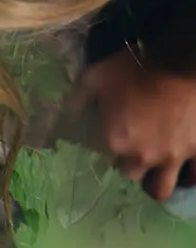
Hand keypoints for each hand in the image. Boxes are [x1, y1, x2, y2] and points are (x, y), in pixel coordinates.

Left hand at [81, 47, 195, 200]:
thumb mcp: (94, 77)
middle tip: (133, 155)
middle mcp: (143, 156)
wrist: (183, 60)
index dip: (104, 153)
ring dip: (156, 182)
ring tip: (156, 174)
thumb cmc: (136, 67)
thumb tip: (65, 116)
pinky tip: (186, 172)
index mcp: (115, 143)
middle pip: (130, 175)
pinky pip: (194, 176)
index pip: (101, 161)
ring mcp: (173, 156)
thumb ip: (77, 101)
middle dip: (129, 166)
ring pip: (161, 187)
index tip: (107, 144)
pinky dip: (189, 175)